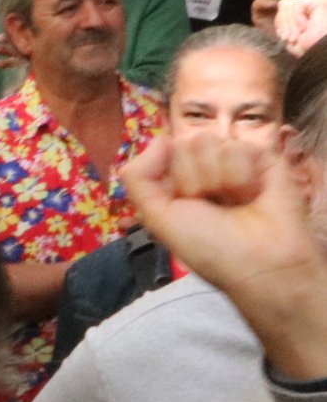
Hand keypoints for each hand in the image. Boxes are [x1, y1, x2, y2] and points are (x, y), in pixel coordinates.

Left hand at [125, 135, 326, 377]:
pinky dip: (241, 177)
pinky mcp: (263, 157)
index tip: (185, 204)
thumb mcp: (158, 217)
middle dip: (192, 180)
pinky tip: (252, 195)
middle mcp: (207, 166)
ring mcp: (235, 159)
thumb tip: (161, 139)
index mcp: (180, 179)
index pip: (162, 150)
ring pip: (208, 142)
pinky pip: (237, 148)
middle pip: (183, 143)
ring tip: (234, 202)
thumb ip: (139, 176)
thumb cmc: (209, 247)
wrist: (260, 262)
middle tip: (213, 205)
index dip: (170, 178)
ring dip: (217, 180)